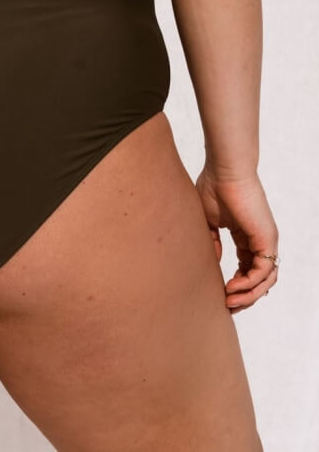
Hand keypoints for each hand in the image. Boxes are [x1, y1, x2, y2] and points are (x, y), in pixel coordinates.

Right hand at [194, 165, 278, 313]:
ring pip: (265, 281)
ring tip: (230, 302)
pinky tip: (232, 287)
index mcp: (246, 236)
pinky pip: (264, 272)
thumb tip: (213, 262)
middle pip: (259, 280)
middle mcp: (259, 241)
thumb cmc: (214, 186)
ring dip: (248, 296)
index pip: (247, 269)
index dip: (236, 285)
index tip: (220, 295)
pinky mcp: (268, 239)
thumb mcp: (209, 220)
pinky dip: (250, 284)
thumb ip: (212, 241)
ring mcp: (266, 241)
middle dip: (244, 297)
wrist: (225, 170)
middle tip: (227, 306)